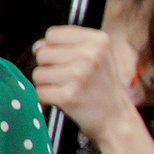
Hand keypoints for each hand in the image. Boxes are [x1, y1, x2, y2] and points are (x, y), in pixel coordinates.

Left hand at [31, 25, 136, 144]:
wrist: (116, 119)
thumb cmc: (102, 87)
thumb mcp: (97, 57)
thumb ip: (67, 46)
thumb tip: (37, 47)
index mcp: (99, 40)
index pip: (52, 34)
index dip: (55, 49)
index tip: (71, 61)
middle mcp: (90, 54)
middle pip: (42, 53)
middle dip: (50, 67)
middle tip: (71, 79)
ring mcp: (79, 75)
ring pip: (38, 73)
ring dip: (48, 84)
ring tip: (69, 89)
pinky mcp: (68, 95)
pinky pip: (40, 92)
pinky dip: (48, 99)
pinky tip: (66, 100)